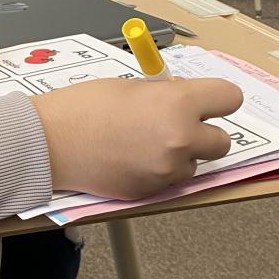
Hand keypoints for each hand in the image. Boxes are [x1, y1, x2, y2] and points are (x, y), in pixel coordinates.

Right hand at [30, 77, 243, 200]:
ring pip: (195, 164)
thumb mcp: (130, 86)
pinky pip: (170, 181)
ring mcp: (167, 170)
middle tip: (178, 125)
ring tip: (144, 143)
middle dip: (204, 133)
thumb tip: (184, 97)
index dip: (218, 99)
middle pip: (223, 141)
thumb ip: (164, 94)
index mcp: (177, 104)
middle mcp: (180, 139)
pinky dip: (158, 171)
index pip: (230, 98)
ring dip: (180, 155)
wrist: (48, 143)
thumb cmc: (82, 107)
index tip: (208, 101)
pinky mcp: (152, 191)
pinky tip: (131, 158)